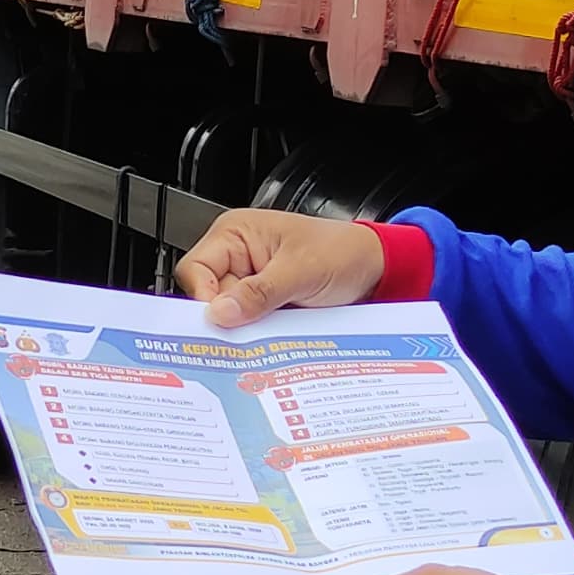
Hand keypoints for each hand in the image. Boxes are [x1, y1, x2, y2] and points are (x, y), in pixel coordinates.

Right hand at [174, 208, 386, 327]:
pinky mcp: (264, 306)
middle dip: (228, 318)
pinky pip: (250, 326)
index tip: (221, 321)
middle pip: (209, 298)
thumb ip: (259, 292)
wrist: (377, 270)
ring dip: (247, 330)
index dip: (204, 298)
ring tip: (270, 333)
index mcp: (235, 234)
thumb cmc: (343, 252)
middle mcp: (237, 258)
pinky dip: (260, 336)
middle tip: (247, 333)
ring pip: (230, 317)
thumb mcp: (301, 270)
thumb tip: (220, 312)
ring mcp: (250, 284)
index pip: (196, 270)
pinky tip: (274, 340)